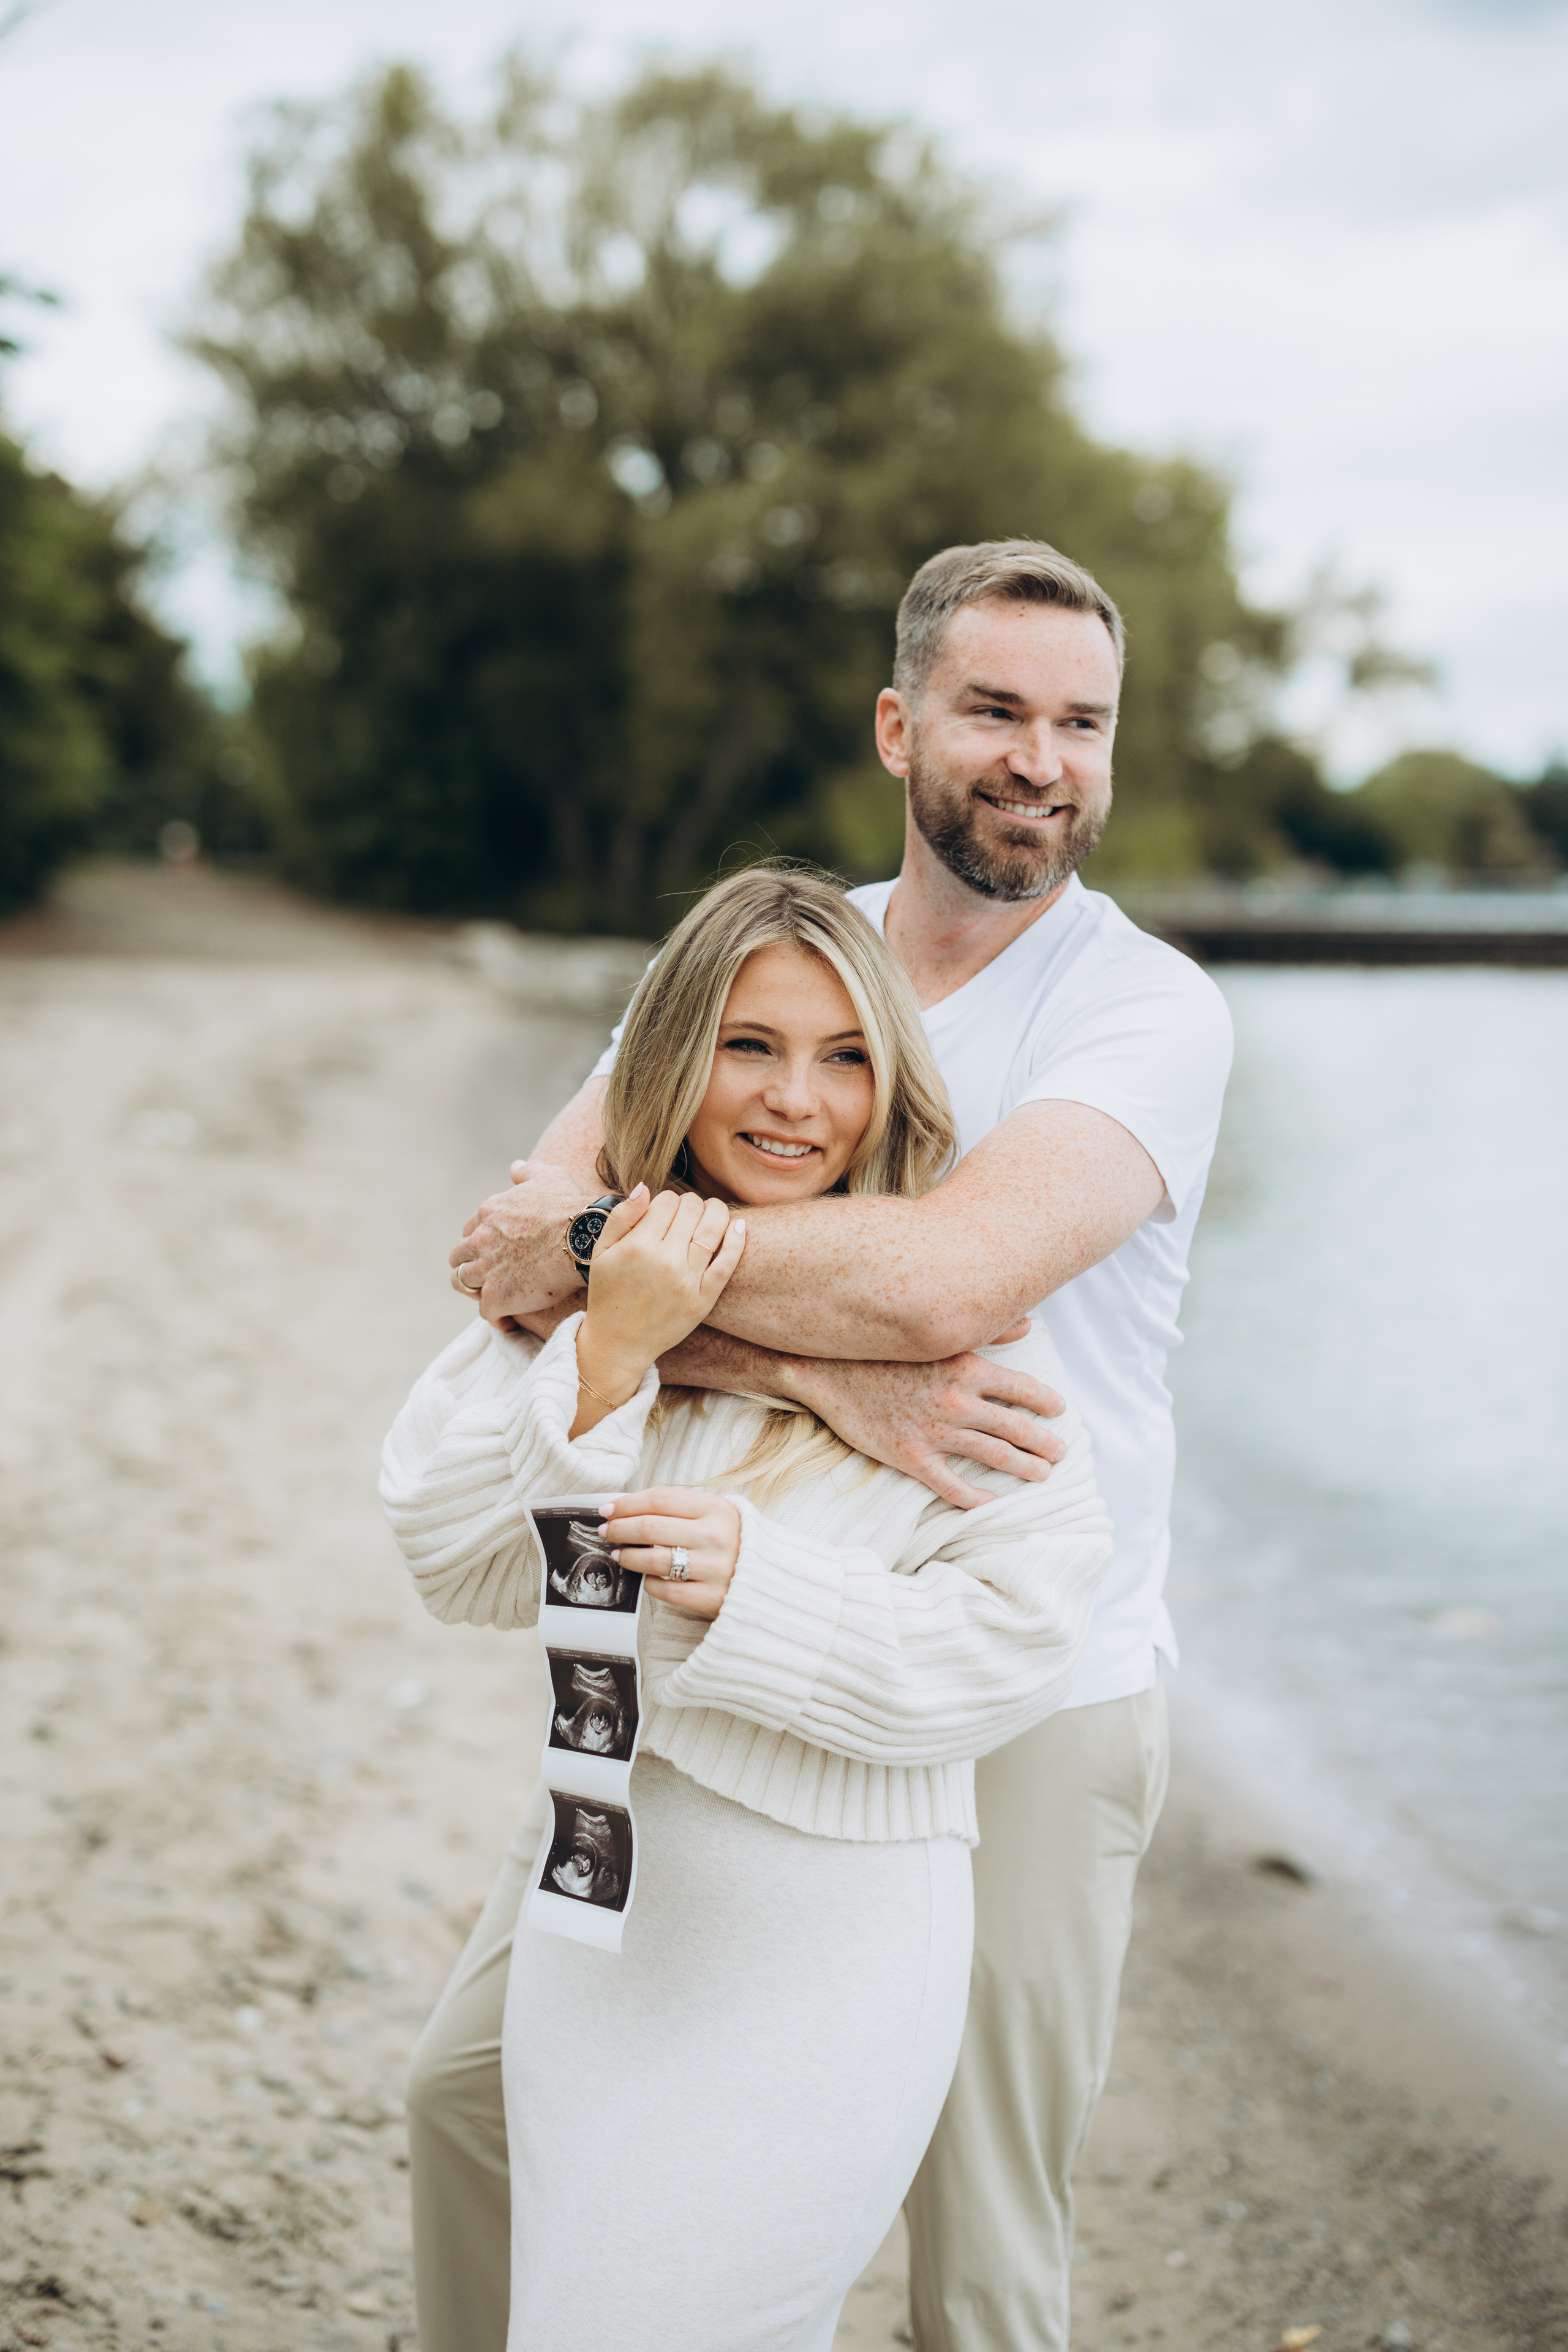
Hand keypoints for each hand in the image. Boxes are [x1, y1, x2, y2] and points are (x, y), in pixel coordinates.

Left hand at [450, 1159, 589, 1326]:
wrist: (584, 1238)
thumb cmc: (570, 1206)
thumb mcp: (549, 1176)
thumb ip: (527, 1172)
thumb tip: (515, 1168)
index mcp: (489, 1213)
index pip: (469, 1231)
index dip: (479, 1243)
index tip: (493, 1251)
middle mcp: (481, 1240)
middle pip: (459, 1258)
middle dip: (470, 1265)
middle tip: (489, 1275)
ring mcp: (487, 1270)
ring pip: (463, 1283)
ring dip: (477, 1290)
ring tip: (495, 1297)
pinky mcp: (497, 1297)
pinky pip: (486, 1313)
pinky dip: (496, 1317)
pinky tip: (509, 1319)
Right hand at [576, 1188, 745, 1404]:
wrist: (618, 1343)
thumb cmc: (608, 1294)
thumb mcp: (601, 1252)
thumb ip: (621, 1216)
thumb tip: (645, 1187)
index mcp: (639, 1246)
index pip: (667, 1201)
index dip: (666, 1199)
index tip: (663, 1210)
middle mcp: (666, 1261)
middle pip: (692, 1209)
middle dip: (690, 1203)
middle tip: (686, 1212)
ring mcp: (688, 1281)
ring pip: (714, 1227)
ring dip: (716, 1211)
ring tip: (711, 1212)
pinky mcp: (704, 1299)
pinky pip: (728, 1263)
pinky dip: (737, 1240)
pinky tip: (738, 1227)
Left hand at [600, 1486, 741, 1621]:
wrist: (773, 1581)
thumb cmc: (737, 1543)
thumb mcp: (719, 1516)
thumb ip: (682, 1510)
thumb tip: (630, 1508)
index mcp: (718, 1509)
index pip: (660, 1499)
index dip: (628, 1503)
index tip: (609, 1509)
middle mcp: (716, 1536)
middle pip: (651, 1527)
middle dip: (620, 1528)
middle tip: (607, 1531)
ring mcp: (714, 1569)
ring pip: (653, 1559)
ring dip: (628, 1556)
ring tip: (619, 1554)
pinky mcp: (710, 1598)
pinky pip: (665, 1590)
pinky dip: (649, 1582)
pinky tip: (646, 1577)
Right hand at [791, 1336, 1065, 1510]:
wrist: (823, 1367)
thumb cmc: (879, 1344)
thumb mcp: (935, 1331)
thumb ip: (986, 1329)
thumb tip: (1028, 1323)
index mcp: (967, 1368)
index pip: (1023, 1388)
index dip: (1046, 1402)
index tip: (1059, 1410)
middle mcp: (957, 1402)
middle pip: (1016, 1428)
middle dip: (1044, 1443)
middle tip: (1061, 1453)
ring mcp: (934, 1433)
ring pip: (992, 1457)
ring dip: (1023, 1467)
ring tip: (1041, 1474)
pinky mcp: (910, 1456)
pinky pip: (951, 1486)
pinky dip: (974, 1498)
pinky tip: (989, 1502)